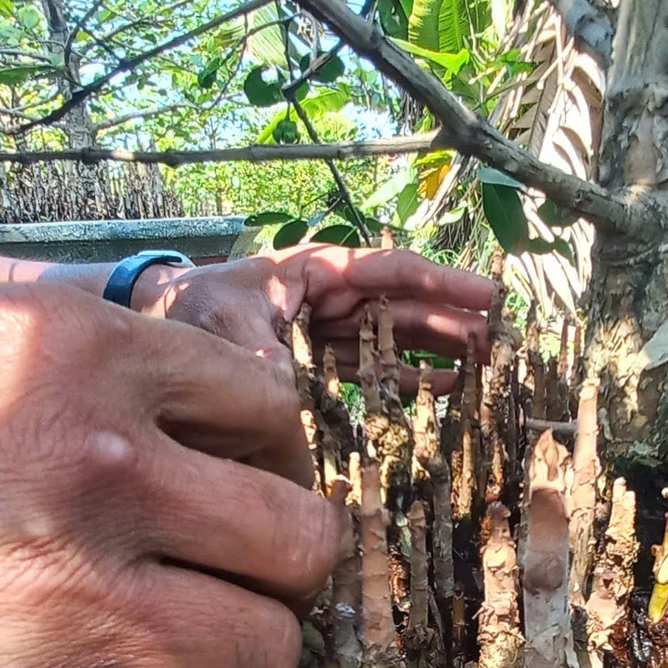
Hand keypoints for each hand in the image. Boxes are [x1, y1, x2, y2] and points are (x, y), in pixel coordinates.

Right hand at [0, 285, 339, 667]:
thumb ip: (54, 367)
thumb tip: (154, 405)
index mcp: (75, 351)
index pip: (270, 412)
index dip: (250, 462)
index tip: (215, 493)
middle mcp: (101, 470)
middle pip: (301, 543)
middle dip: (261, 569)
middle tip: (201, 584)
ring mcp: (66, 607)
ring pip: (262, 655)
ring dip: (211, 660)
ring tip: (129, 654)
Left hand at [136, 245, 497, 390]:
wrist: (163, 322)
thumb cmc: (192, 307)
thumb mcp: (225, 325)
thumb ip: (263, 357)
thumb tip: (291, 397)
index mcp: (318, 271)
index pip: (393, 271)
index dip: (444, 283)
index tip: (489, 296)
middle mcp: (333, 298)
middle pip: (407, 306)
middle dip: (456, 321)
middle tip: (503, 340)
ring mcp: (331, 330)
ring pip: (398, 338)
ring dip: (442, 351)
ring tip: (487, 366)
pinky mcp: (322, 364)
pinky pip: (376, 369)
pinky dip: (408, 379)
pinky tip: (447, 390)